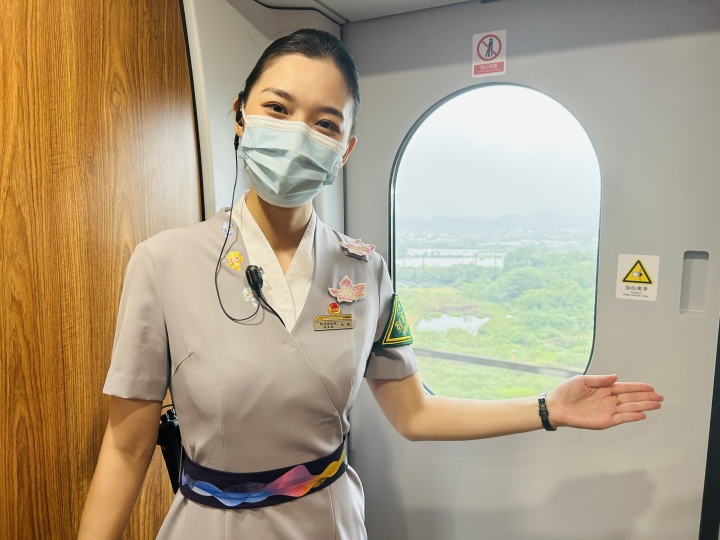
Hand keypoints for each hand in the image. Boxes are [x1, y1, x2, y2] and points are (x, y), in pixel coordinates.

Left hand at [546, 374, 662, 429]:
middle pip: (631, 398)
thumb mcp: (583, 381)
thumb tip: (616, 377)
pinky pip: (621, 418)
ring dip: (643, 407)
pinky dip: (631, 416)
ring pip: (630, 408)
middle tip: (660, 397)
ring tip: (656, 405)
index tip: (651, 387)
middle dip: (646, 397)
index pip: (625, 388)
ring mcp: (607, 411)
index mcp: (604, 389)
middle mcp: (608, 400)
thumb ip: (600, 380)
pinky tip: (642, 414)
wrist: (556, 406)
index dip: (638, 387)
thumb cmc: (566, 392)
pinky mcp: (604, 421)